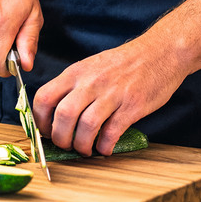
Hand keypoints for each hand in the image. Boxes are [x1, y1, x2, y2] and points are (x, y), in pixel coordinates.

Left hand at [32, 40, 185, 155]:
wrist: (161, 52)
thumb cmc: (125, 62)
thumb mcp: (92, 66)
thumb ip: (74, 86)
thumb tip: (56, 113)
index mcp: (76, 72)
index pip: (44, 97)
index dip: (40, 120)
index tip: (45, 132)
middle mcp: (91, 83)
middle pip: (63, 115)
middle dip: (59, 138)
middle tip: (65, 145)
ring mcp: (112, 94)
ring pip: (85, 127)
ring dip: (81, 146)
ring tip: (85, 149)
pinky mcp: (132, 106)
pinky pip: (111, 133)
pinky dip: (105, 146)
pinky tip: (105, 148)